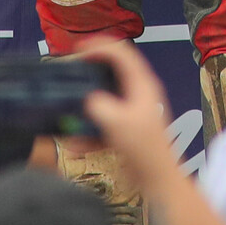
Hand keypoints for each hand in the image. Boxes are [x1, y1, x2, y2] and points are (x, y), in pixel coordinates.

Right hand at [76, 40, 179, 185]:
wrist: (156, 178)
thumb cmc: (145, 148)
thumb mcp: (118, 123)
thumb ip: (99, 106)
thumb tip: (88, 100)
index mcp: (142, 85)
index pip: (122, 53)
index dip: (101, 46)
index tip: (79, 49)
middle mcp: (138, 93)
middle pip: (112, 73)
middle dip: (90, 74)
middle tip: (71, 74)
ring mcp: (132, 111)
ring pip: (104, 100)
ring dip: (85, 108)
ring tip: (69, 114)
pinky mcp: (125, 129)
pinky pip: (102, 123)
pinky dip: (89, 131)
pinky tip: (77, 144)